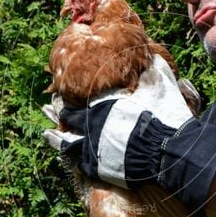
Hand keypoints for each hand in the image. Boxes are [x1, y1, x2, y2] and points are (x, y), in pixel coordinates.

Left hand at [42, 55, 215, 210]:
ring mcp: (93, 148)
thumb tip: (149, 48)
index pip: (77, 97)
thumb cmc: (165, 114)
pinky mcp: (99, 168)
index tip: (59, 94)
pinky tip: (67, 158)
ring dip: (55, 138)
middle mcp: (92, 124)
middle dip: (59, 113)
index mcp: (103, 103)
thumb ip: (151, 65)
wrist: (169, 151)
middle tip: (49, 110)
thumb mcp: (160, 82)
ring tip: (46, 135)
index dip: (66, 96)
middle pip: (68, 118)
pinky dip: (73, 159)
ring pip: (66, 143)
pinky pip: (79, 164)